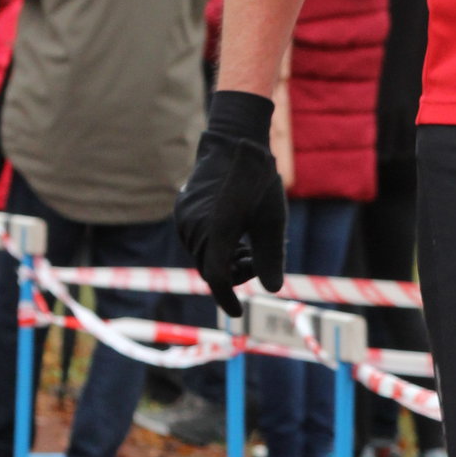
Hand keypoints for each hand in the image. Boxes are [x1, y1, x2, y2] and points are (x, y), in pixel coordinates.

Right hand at [175, 90, 286, 316]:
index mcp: (220, 227)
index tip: (237, 314)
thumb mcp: (274, 221)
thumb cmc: (260, 181)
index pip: (218, 276)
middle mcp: (196, 225)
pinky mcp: (181, 210)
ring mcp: (184, 217)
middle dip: (235, 274)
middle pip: (211, 268)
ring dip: (225, 260)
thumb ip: (272, 257)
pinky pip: (196, 241)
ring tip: (248, 245)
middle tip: (256, 261)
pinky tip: (233, 235)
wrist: (235, 142)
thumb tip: (272, 291)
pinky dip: (215, 247)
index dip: (227, 298)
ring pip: (203, 256)